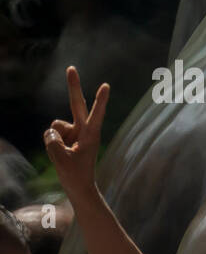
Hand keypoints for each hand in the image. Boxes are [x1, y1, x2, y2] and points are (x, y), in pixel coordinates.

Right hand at [44, 66, 108, 199]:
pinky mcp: (65, 135)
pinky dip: (51, 142)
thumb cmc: (75, 174)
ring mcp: (73, 131)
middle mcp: (83, 129)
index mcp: (91, 134)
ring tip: (65, 154)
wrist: (78, 185)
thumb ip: (53, 142)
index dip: (100, 100)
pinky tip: (61, 152)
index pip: (96, 114)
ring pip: (55, 126)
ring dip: (55, 139)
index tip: (106, 85)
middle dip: (73, 85)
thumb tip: (50, 130)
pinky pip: (51, 133)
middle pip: (76, 103)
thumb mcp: (62, 159)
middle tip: (71, 68)